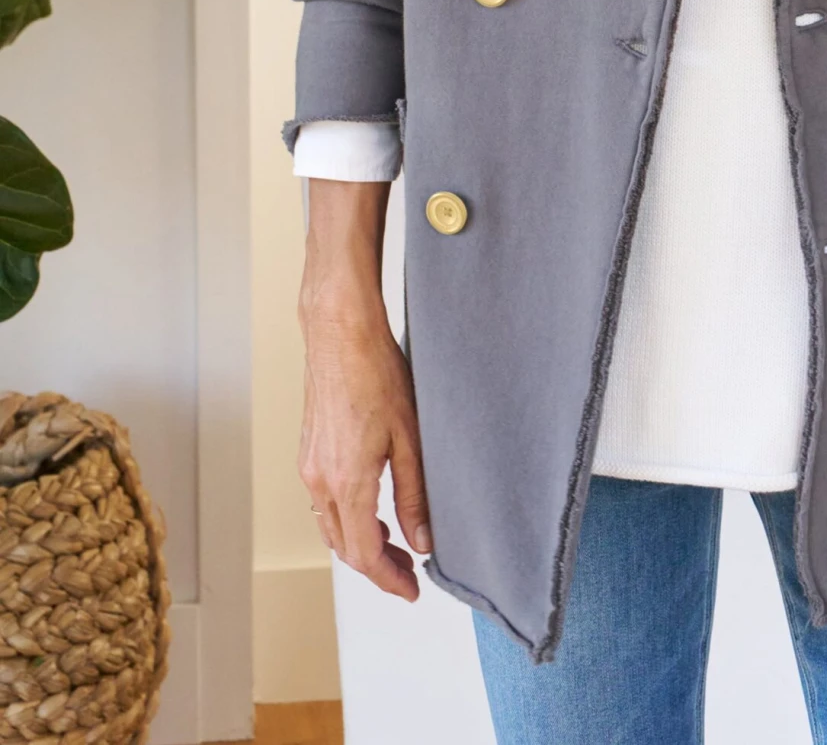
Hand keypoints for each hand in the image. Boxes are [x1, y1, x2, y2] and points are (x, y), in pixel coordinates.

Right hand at [298, 181, 429, 600]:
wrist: (340, 331)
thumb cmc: (376, 372)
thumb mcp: (410, 437)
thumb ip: (415, 494)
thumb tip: (422, 540)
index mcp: (346, 482)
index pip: (363, 554)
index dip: (388, 580)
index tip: (411, 591)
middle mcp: (319, 480)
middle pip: (344, 547)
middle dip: (376, 566)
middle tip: (408, 573)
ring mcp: (309, 465)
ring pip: (331, 526)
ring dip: (360, 543)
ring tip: (396, 543)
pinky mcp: (308, 451)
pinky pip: (323, 503)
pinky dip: (347, 519)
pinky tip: (372, 509)